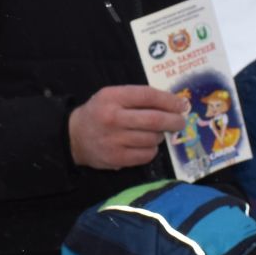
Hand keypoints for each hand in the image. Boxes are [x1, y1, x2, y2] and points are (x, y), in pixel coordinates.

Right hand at [69, 85, 186, 169]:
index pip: (148, 96)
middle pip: (154, 120)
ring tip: (157, 133)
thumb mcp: (112, 96)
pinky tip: (147, 145)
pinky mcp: (116, 159)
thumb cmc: (99, 112)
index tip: (181, 105)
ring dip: (160, 136)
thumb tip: (172, 104)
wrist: (74, 136)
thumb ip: (137, 97)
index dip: (169, 101)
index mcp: (112, 97)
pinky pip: (146, 155)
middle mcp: (113, 118)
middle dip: (173, 121)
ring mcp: (114, 140)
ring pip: (152, 139)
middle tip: (180, 122)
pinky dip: (152, 150)